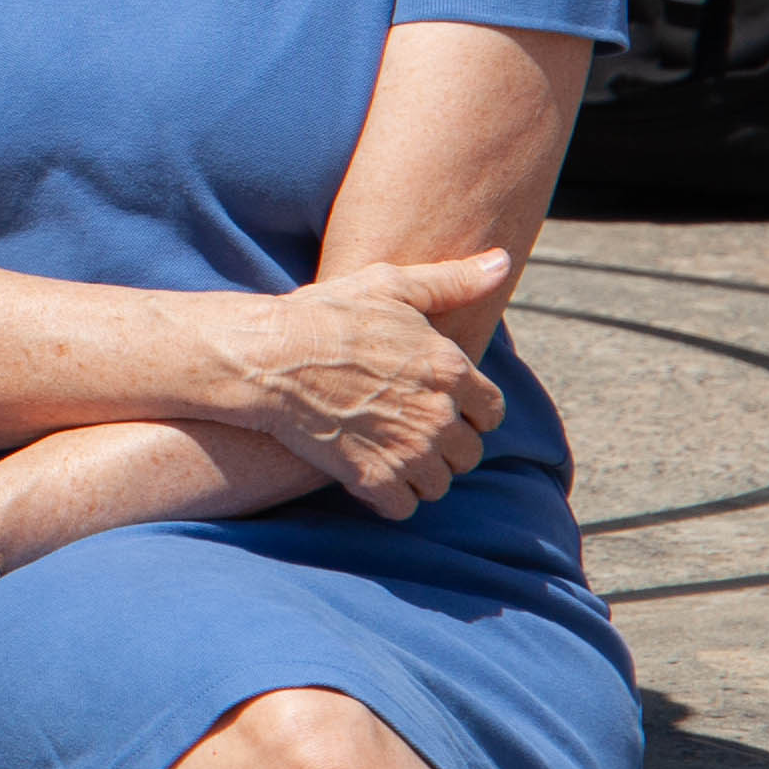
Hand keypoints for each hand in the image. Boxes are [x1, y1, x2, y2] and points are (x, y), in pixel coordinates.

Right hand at [219, 254, 511, 513]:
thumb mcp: (389, 285)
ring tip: (388, 454)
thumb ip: (453, 280)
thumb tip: (501, 261)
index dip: (468, 412)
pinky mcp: (374, 478)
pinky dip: (388, 498)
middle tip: (408, 431)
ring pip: (438, 483)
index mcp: (450, 369)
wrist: (268, 357)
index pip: (491, 412)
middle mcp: (438, 414)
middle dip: (444, 446)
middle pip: (468, 453)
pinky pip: (403, 507)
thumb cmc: (325, 315)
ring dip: (418, 474)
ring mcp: (408, 450)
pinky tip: (368, 476)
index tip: (439, 407)